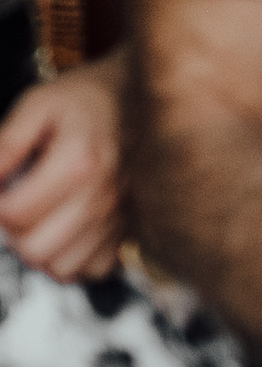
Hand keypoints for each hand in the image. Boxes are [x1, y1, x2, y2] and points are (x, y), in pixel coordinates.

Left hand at [0, 52, 128, 280]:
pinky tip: (60, 233)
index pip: (15, 213)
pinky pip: (93, 269)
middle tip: (9, 207)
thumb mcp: (37, 105)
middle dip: (9, 234)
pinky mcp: (130, 228)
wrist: (142, 97)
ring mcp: (120, 216)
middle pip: (36, 249)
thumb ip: (5, 144)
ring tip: (32, 222)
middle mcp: (104, 196)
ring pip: (63, 268)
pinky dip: (70, 260)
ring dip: (37, 251)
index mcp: (79, 162)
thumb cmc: (87, 99)